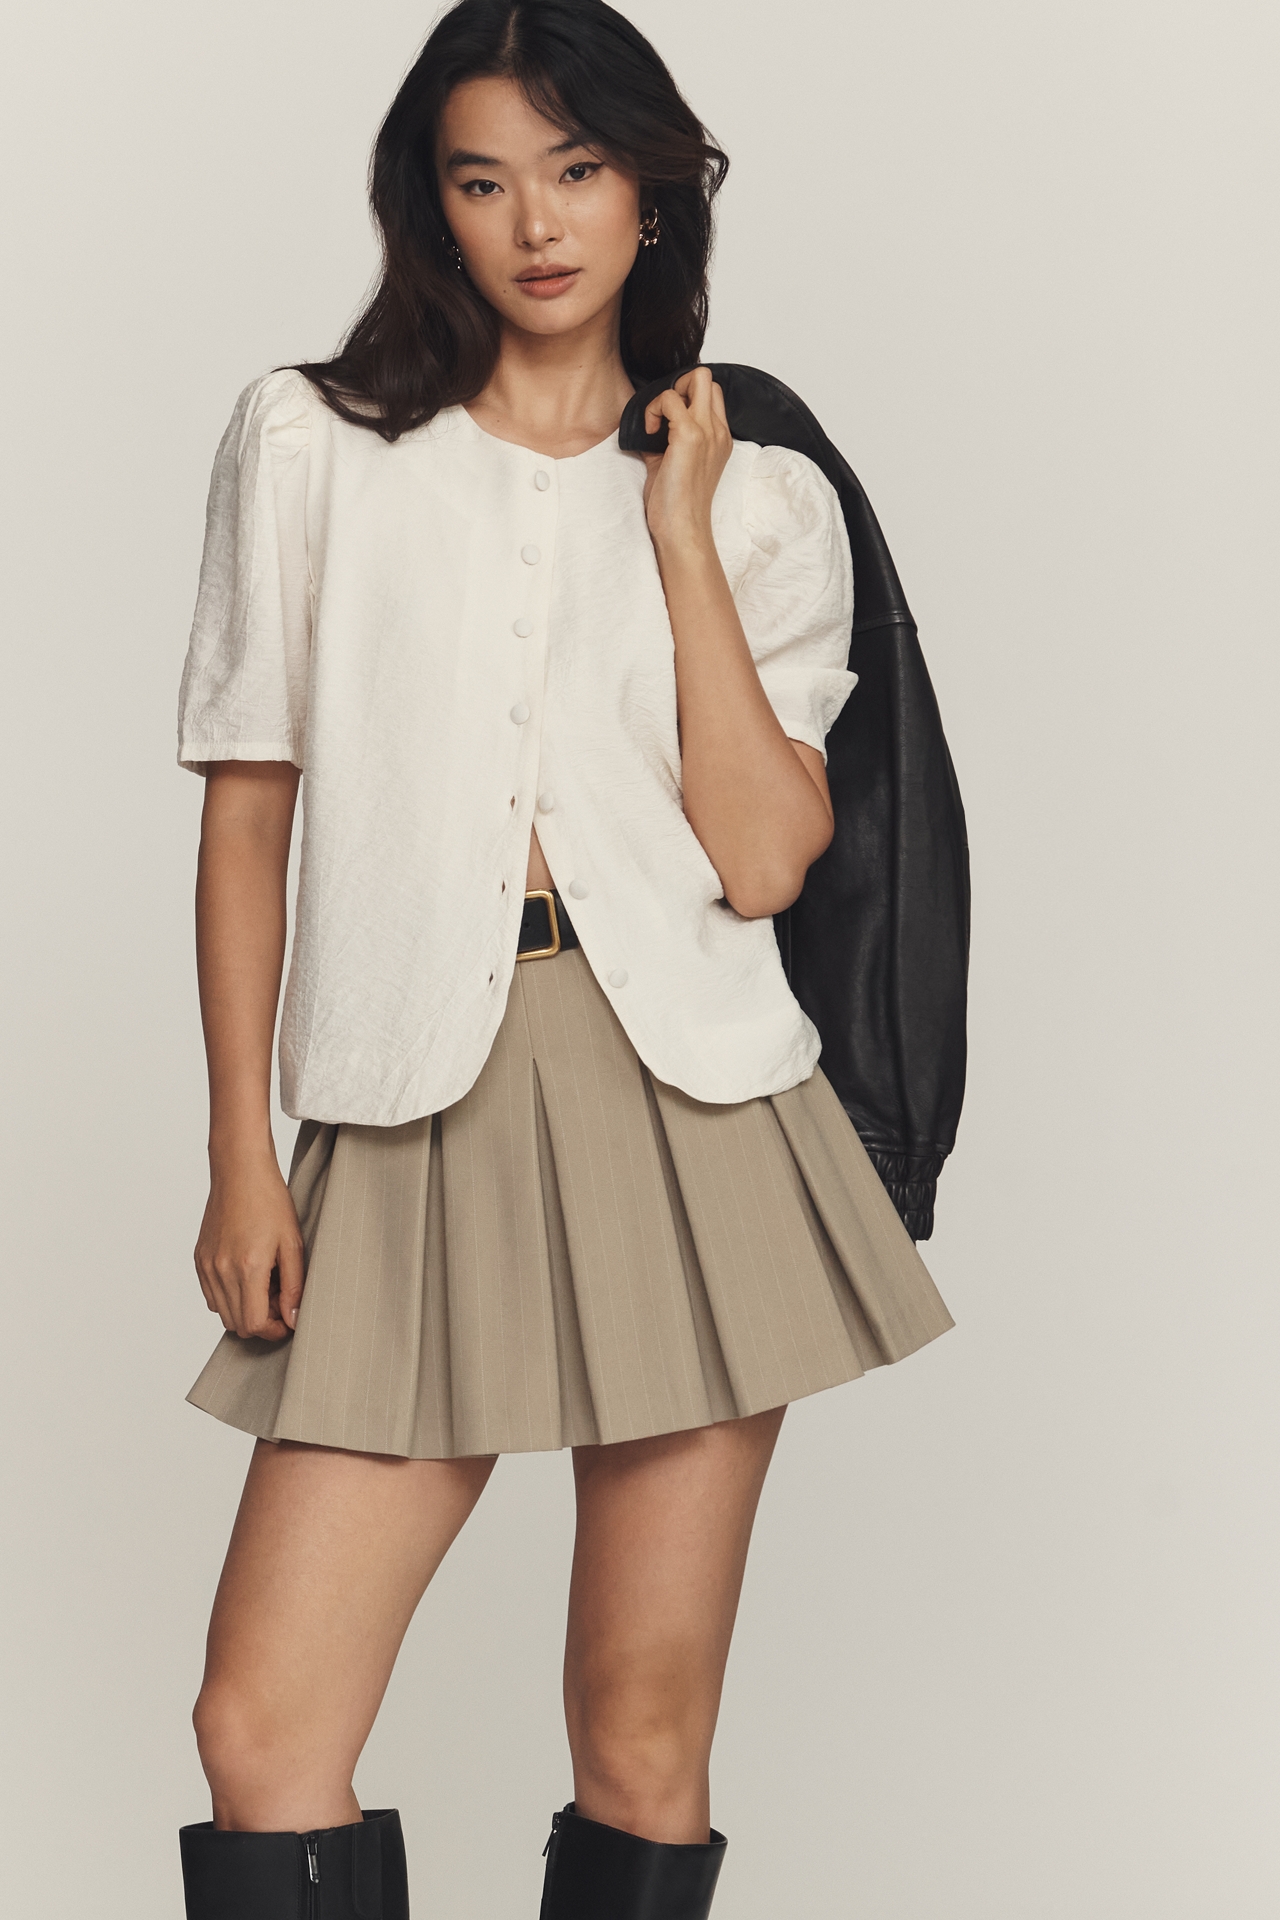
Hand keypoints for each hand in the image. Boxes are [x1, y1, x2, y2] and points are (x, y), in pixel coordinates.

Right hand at [194, 1147, 304, 1340]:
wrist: (240, 1172)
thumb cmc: (270, 1202)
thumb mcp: (293, 1244)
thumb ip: (294, 1286)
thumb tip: (293, 1320)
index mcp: (247, 1267)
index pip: (254, 1324)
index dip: (274, 1330)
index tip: (288, 1319)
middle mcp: (221, 1271)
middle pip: (237, 1324)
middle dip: (262, 1321)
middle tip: (280, 1298)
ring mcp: (206, 1266)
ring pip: (222, 1313)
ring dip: (245, 1310)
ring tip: (265, 1284)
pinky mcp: (199, 1259)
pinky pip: (211, 1296)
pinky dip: (229, 1297)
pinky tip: (247, 1275)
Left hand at [641, 366, 732, 557]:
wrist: (682, 529)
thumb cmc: (676, 505)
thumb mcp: (672, 464)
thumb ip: (666, 440)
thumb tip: (647, 424)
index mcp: (719, 438)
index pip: (711, 393)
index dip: (685, 395)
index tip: (666, 419)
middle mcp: (718, 431)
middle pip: (707, 377)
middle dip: (679, 385)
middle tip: (662, 413)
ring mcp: (707, 431)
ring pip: (695, 377)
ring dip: (667, 394)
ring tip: (655, 424)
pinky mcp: (689, 436)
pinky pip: (669, 398)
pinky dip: (653, 409)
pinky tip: (648, 432)